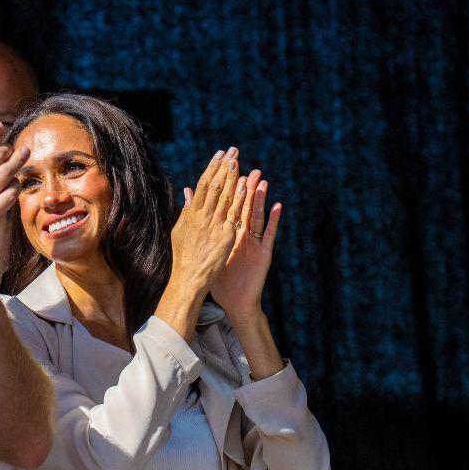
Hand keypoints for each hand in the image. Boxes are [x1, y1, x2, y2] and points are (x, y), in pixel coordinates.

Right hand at [170, 148, 244, 291]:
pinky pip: (234, 215)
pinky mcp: (225, 237)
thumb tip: (187, 192)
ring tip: (238, 160)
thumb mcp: (180, 231)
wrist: (187, 280)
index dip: (212, 169)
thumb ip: (186, 211)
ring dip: (232, 178)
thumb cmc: (183, 258)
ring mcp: (213, 227)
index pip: (203, 185)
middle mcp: (202, 218)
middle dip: (223, 167)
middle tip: (232, 150)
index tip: (219, 154)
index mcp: (191, 215)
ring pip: (224, 197)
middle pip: (214, 187)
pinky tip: (245, 186)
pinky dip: (239, 199)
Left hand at [205, 169, 282, 319]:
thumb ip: (203, 230)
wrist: (236, 301)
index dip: (229, 190)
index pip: (230, 207)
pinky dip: (273, 220)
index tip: (229, 171)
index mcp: (230, 233)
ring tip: (261, 180)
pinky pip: (268, 234)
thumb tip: (191, 212)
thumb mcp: (211, 251)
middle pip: (245, 208)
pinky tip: (277, 206)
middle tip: (250, 168)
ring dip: (260, 199)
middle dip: (247, 189)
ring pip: (257, 217)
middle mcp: (244, 235)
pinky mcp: (263, 253)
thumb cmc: (222, 278)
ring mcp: (255, 243)